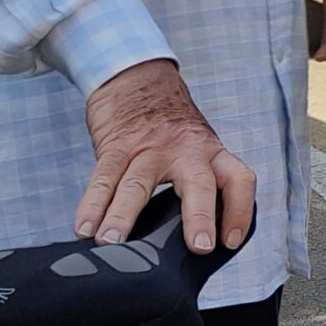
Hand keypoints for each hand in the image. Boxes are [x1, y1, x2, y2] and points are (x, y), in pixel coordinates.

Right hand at [76, 59, 253, 253]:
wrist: (138, 78)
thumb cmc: (171, 129)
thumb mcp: (197, 149)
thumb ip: (200, 186)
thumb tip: (193, 246)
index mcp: (211, 153)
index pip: (239, 179)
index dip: (241, 210)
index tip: (231, 242)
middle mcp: (185, 150)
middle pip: (198, 182)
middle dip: (200, 216)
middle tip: (198, 247)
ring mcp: (149, 147)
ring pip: (137, 183)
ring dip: (123, 216)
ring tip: (112, 242)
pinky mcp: (116, 145)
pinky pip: (103, 177)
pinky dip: (92, 205)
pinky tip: (83, 228)